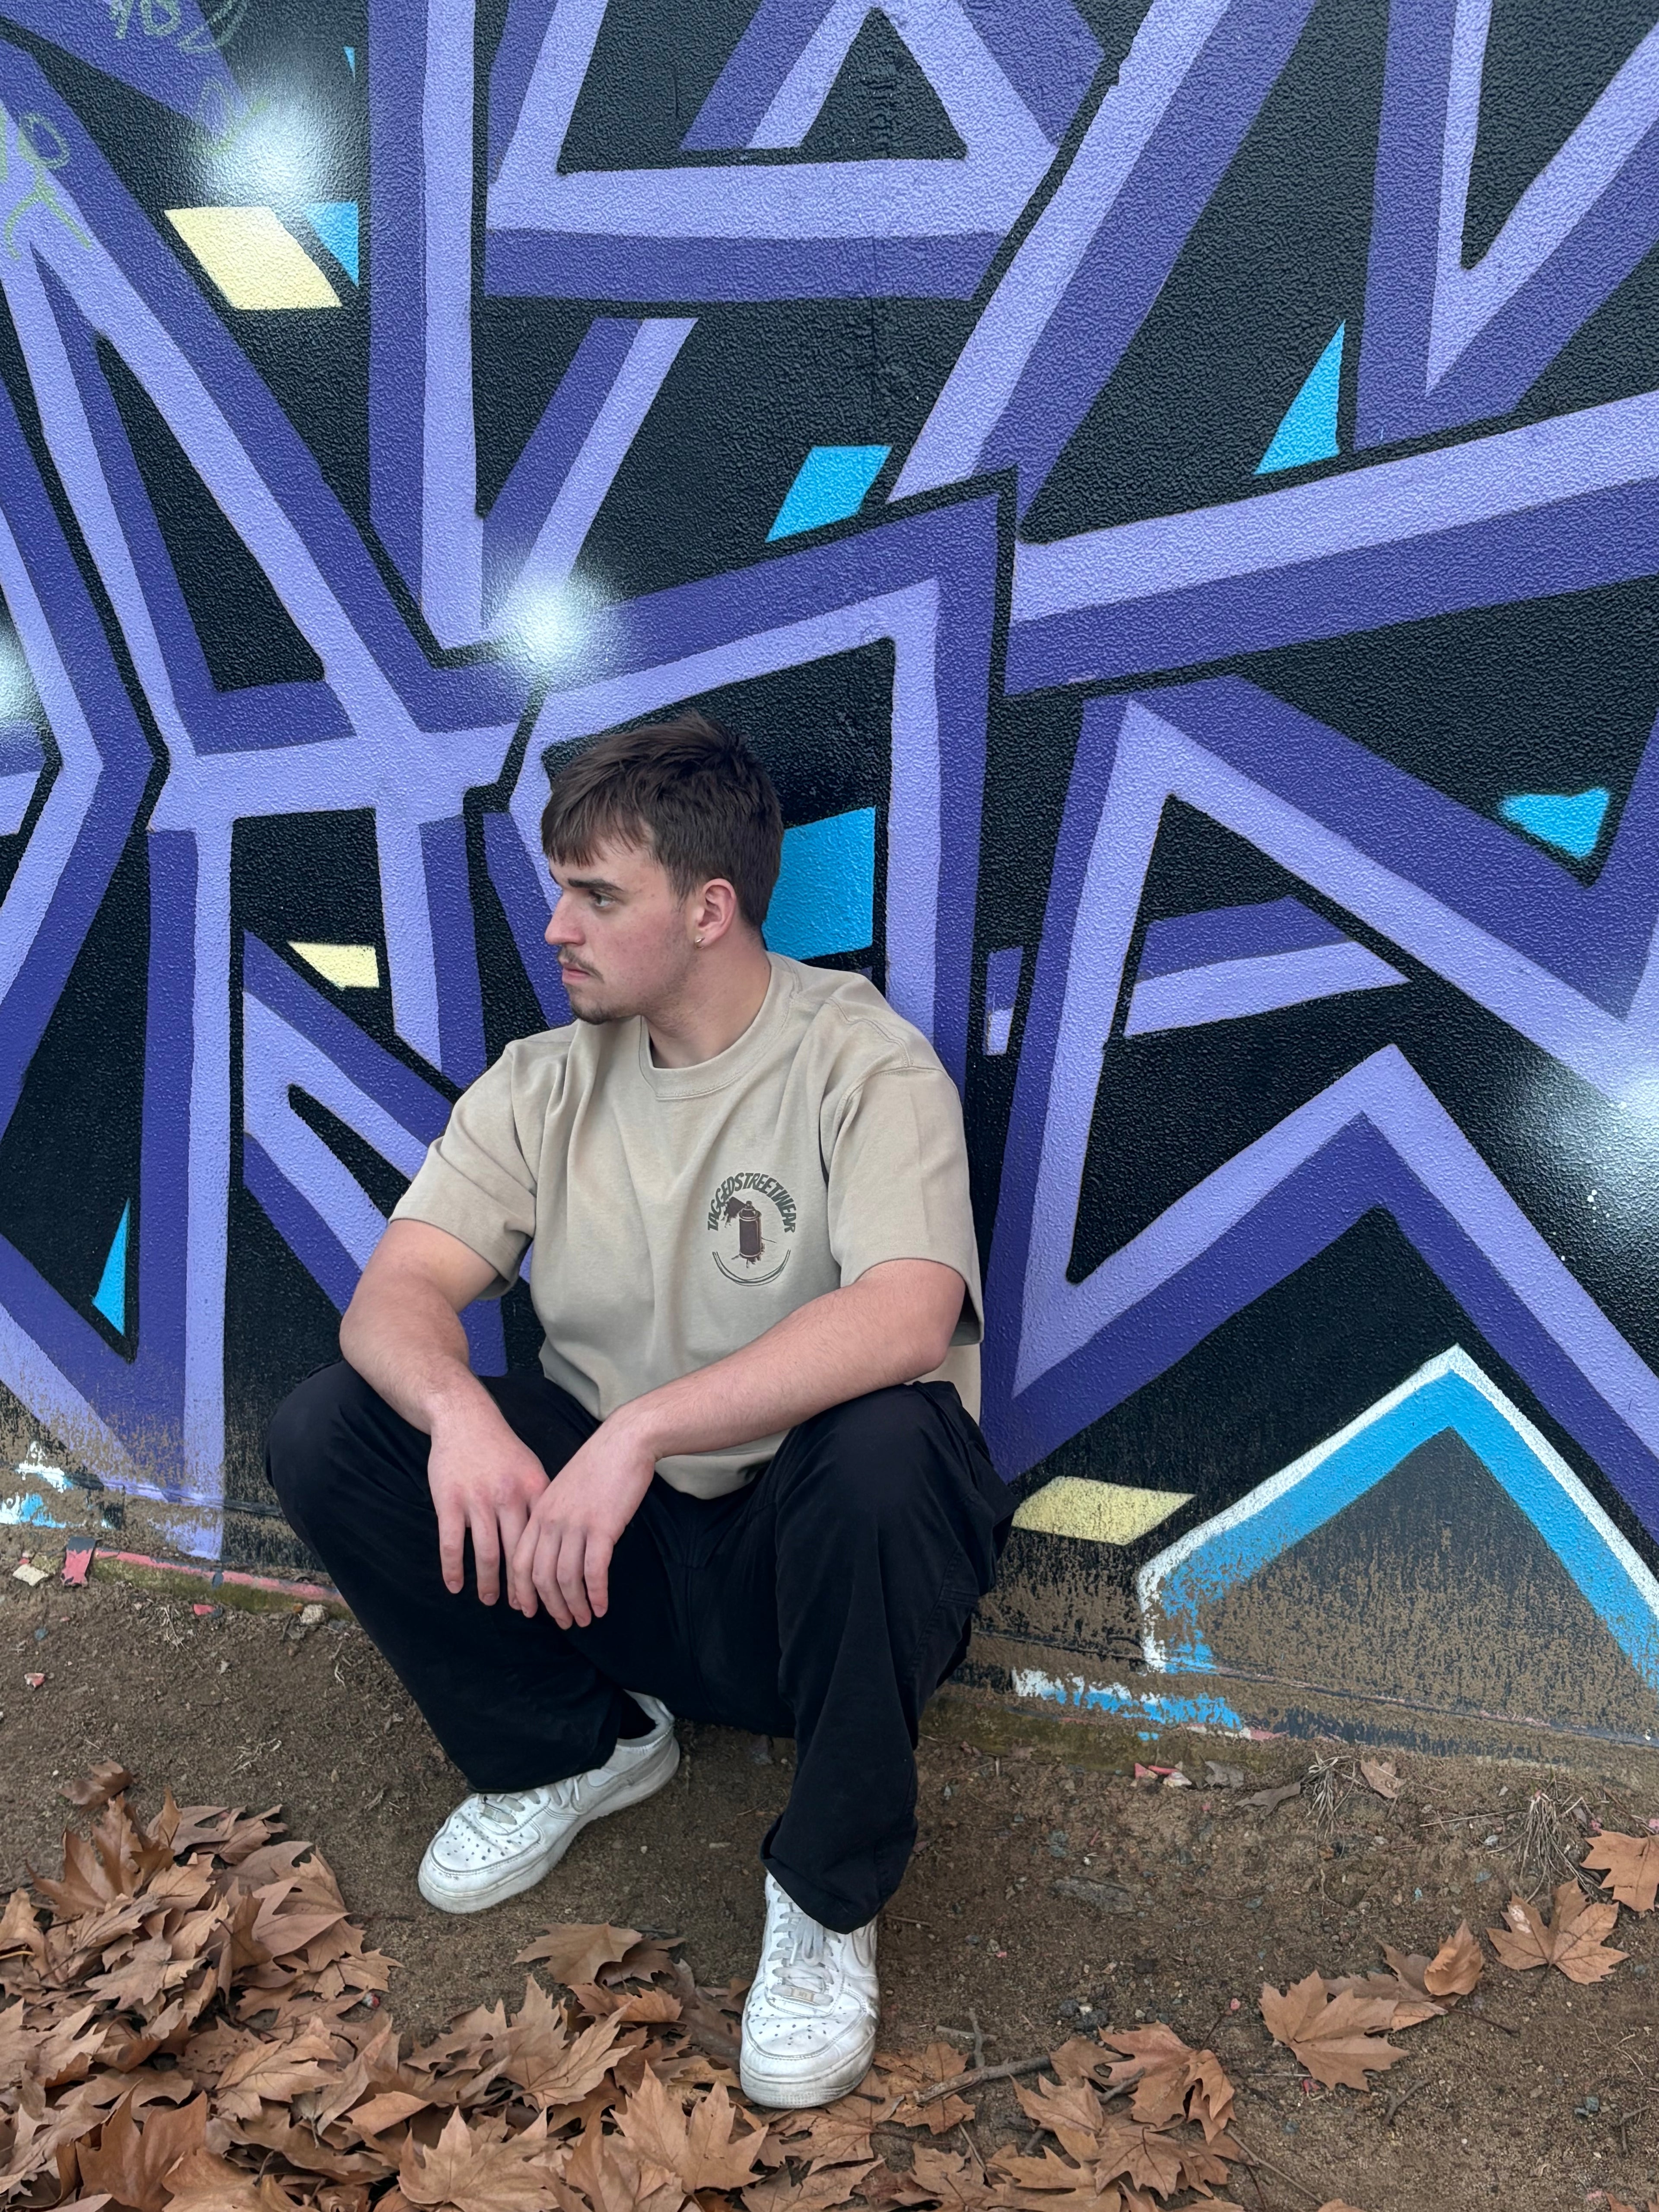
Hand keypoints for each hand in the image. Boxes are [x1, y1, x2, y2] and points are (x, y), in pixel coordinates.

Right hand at [426, 1404, 549, 1606]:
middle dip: (524, 1588)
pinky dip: (452, 1569)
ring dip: (489, 1584)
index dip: (551, 1573)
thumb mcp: (533, 1470)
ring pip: (486, 1554)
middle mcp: (509, 1497)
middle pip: (518, 1554)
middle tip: (528, 1611)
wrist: (465, 1418)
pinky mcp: (449, 1500)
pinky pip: (451, 1543)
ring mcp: (477, 1499)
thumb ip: (545, 1503)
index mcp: (535, 1490)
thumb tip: (562, 1539)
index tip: (556, 1595)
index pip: (546, 1541)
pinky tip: (455, 1586)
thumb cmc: (503, 1449)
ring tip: (492, 1601)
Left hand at [508, 1415, 656, 1627]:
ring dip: (573, 1605)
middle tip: (562, 1622)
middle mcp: (551, 1521)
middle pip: (539, 1576)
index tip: (528, 1610)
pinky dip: (596, 1594)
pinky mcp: (602, 1527)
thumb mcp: (564, 1489)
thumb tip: (554, 1550)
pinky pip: (594, 1571)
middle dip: (549, 1605)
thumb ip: (553, 1518)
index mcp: (538, 1511)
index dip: (521, 1590)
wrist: (624, 1441)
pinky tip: (601, 1606)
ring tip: (583, 1620)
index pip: (520, 1560)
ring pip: (565, 1578)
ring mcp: (575, 1524)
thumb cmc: (598, 1465)